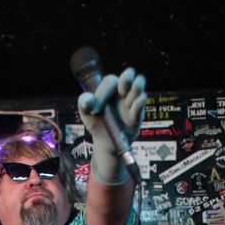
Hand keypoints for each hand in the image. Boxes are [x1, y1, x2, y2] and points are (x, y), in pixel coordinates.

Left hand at [78, 68, 146, 184]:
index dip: (103, 90)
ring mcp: (130, 104)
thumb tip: (88, 99)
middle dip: (126, 78)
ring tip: (133, 88)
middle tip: (123, 83)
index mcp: (108, 90)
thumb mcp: (87, 116)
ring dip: (136, 86)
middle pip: (127, 78)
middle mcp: (121, 94)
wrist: (107, 146)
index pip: (109, 82)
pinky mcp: (136, 116)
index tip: (94, 106)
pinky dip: (140, 102)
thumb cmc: (97, 127)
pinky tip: (137, 100)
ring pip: (137, 88)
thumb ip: (84, 104)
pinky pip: (140, 105)